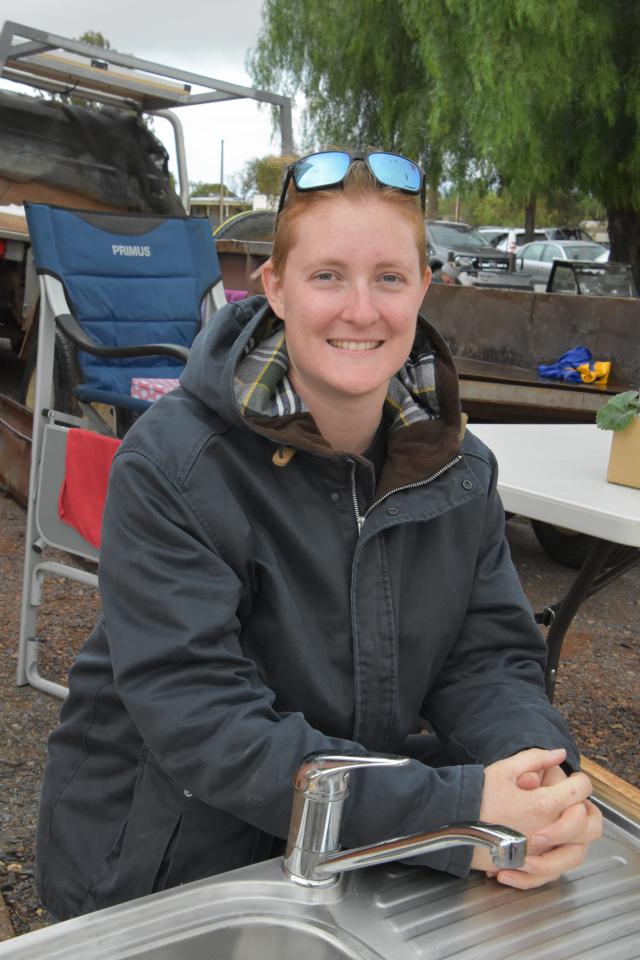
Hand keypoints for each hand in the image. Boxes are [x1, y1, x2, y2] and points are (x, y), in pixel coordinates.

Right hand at [471, 748, 600, 887]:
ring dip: (574, 835)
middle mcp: (548, 831)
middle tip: (571, 802)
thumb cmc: (477, 795)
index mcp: (544, 804)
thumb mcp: (505, 768)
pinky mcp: (529, 866)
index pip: (580, 790)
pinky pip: (555, 866)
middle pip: (589, 824)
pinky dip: (555, 855)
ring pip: (577, 850)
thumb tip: (560, 754)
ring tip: (561, 823)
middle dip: (585, 810)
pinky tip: (543, 843)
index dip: (580, 780)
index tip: (574, 779)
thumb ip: (536, 758)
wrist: (453, 823)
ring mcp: (540, 852)